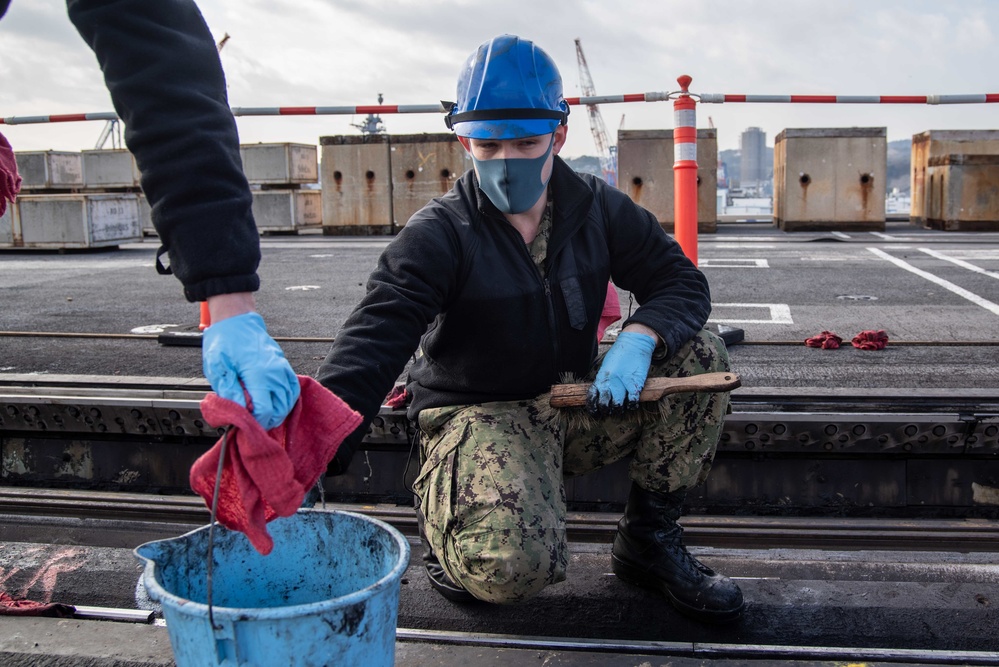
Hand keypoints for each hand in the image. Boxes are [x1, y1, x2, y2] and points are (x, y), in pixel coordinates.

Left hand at [202, 311, 299, 429]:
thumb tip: (237, 412)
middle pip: (279, 409)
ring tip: (262, 416)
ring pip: (289, 402)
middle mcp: (275, 372)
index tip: (244, 424)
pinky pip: (293, 390)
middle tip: (250, 423)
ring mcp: (282, 369)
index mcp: (258, 373)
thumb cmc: (225, 341)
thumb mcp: (217, 367)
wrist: (237, 321)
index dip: (254, 422)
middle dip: (266, 421)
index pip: (264, 410)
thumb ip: (229, 392)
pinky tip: (276, 405)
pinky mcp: (284, 367)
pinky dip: (287, 401)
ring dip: (277, 413)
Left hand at [585, 331, 656, 415]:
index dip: (592, 407)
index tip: (595, 412)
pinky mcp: (635, 384)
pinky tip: (632, 404)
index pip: (592, 396)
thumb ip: (604, 379)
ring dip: (618, 409)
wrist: (635, 343)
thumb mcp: (607, 366)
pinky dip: (632, 405)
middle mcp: (610, 382)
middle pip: (604, 404)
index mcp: (601, 377)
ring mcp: (622, 383)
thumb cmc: (620, 355)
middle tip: (610, 411)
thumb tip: (601, 392)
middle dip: (606, 410)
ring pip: (617, 405)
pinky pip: (632, 401)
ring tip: (620, 408)